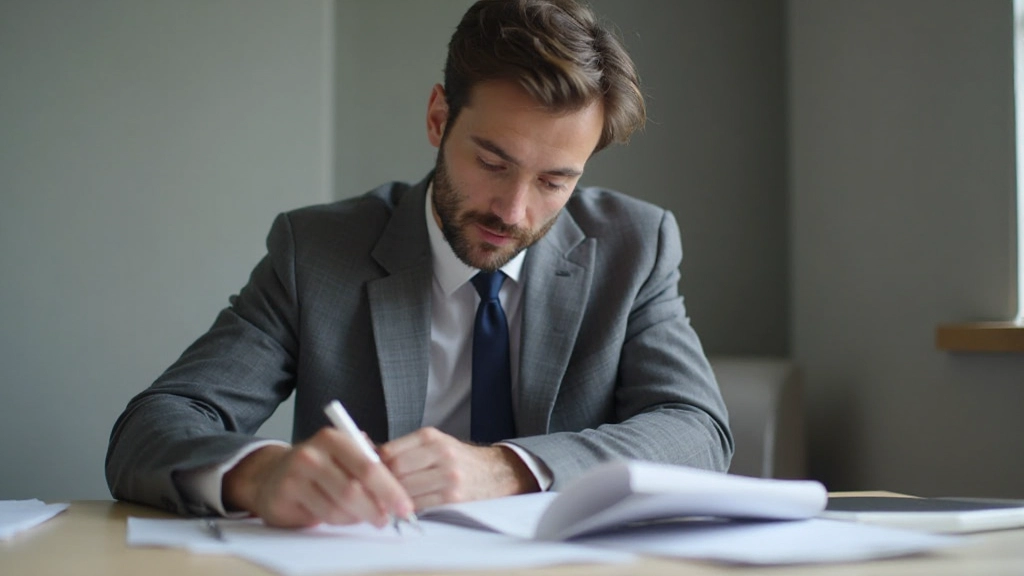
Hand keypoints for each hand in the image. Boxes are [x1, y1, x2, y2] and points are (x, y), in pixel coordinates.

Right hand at [222, 428, 414, 527]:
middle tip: (387, 519)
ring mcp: (296, 473)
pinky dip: (340, 520)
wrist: (272, 475)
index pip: (369, 465)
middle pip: (354, 488)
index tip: (405, 506)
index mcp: (334, 437)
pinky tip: (344, 516)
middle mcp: (313, 452)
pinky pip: (323, 515)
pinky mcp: (286, 494)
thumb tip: (398, 488)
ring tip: (364, 516)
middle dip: (377, 508)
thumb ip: (368, 463)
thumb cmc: (319, 466)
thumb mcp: (343, 454)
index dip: (390, 489)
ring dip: (358, 517)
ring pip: (339, 506)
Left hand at [378, 427, 538, 509]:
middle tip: (372, 492)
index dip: (373, 466)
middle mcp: (440, 453)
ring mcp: (448, 476)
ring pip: (405, 490)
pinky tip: (404, 507)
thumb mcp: (433, 443)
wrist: (494, 472)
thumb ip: (404, 450)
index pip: (389, 452)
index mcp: (431, 437)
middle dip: (381, 484)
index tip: (365, 474)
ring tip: (386, 501)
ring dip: (392, 499)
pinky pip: (420, 505)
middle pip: (395, 472)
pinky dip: (407, 508)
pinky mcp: (453, 497)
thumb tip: (367, 457)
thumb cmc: (456, 458)